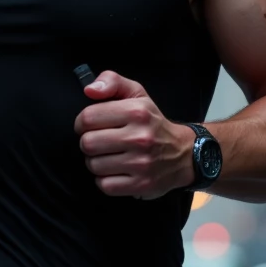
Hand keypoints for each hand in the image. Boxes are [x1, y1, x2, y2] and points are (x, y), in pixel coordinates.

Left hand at [73, 70, 193, 199]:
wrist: (183, 154)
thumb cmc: (152, 123)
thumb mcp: (137, 94)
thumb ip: (111, 81)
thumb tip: (89, 90)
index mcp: (137, 111)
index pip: (88, 117)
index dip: (82, 122)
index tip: (89, 126)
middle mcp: (140, 137)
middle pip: (87, 143)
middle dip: (89, 143)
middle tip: (100, 142)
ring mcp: (141, 163)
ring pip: (93, 165)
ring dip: (96, 162)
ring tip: (110, 156)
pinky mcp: (141, 185)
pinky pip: (104, 185)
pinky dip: (105, 180)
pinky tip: (116, 171)